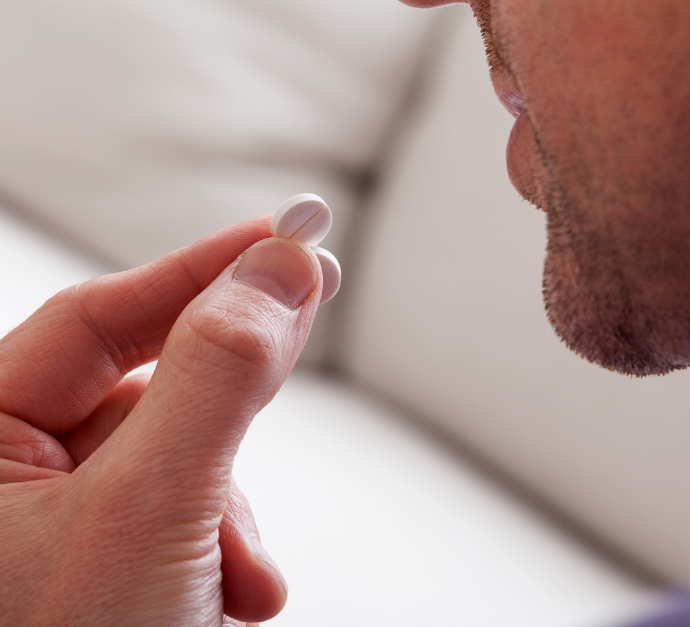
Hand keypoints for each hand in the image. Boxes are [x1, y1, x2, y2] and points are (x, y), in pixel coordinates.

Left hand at [0, 216, 321, 625]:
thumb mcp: (150, 514)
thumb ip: (217, 381)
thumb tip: (280, 271)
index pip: (101, 316)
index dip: (199, 269)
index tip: (283, 236)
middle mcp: (17, 468)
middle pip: (149, 374)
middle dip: (233, 374)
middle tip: (309, 307)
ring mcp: (74, 511)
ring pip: (183, 448)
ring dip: (233, 497)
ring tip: (241, 573)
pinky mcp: (125, 547)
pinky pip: (193, 503)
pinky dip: (229, 539)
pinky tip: (237, 591)